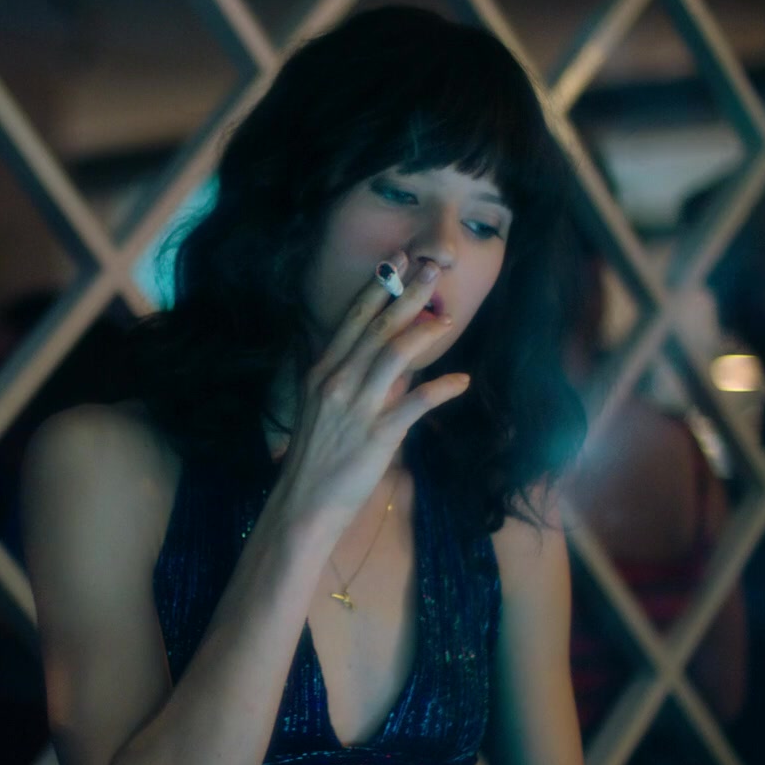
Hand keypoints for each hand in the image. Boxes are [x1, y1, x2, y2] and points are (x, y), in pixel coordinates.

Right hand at [271, 251, 470, 530]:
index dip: (377, 288)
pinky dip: (441, 389)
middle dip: (406, 295)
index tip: (396, 260)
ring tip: (448, 317)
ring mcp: (356, 407)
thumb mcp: (317, 407)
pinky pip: (415, 404)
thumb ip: (341, 377)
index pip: (352, 320)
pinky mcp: (377, 436)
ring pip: (394, 354)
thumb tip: (370, 353)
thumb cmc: (313, 458)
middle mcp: (337, 382)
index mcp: (321, 372)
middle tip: (432, 269)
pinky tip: (460, 380)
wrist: (303, 504)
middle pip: (377, 328)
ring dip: (423, 331)